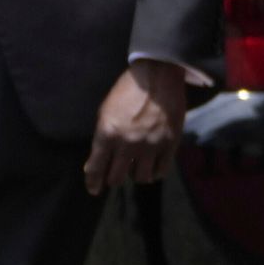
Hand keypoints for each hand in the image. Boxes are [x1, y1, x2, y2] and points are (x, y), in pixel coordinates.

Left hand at [83, 61, 191, 193]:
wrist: (157, 75)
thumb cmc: (127, 91)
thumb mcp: (106, 111)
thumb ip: (101, 138)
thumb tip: (96, 163)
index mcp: (108, 133)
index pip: (96, 168)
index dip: (93, 182)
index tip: (94, 189)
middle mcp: (128, 143)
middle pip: (117, 178)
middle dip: (114, 177)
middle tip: (117, 173)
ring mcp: (151, 145)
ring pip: (141, 178)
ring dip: (136, 174)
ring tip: (137, 166)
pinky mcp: (170, 144)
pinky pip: (162, 171)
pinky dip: (156, 172)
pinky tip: (153, 166)